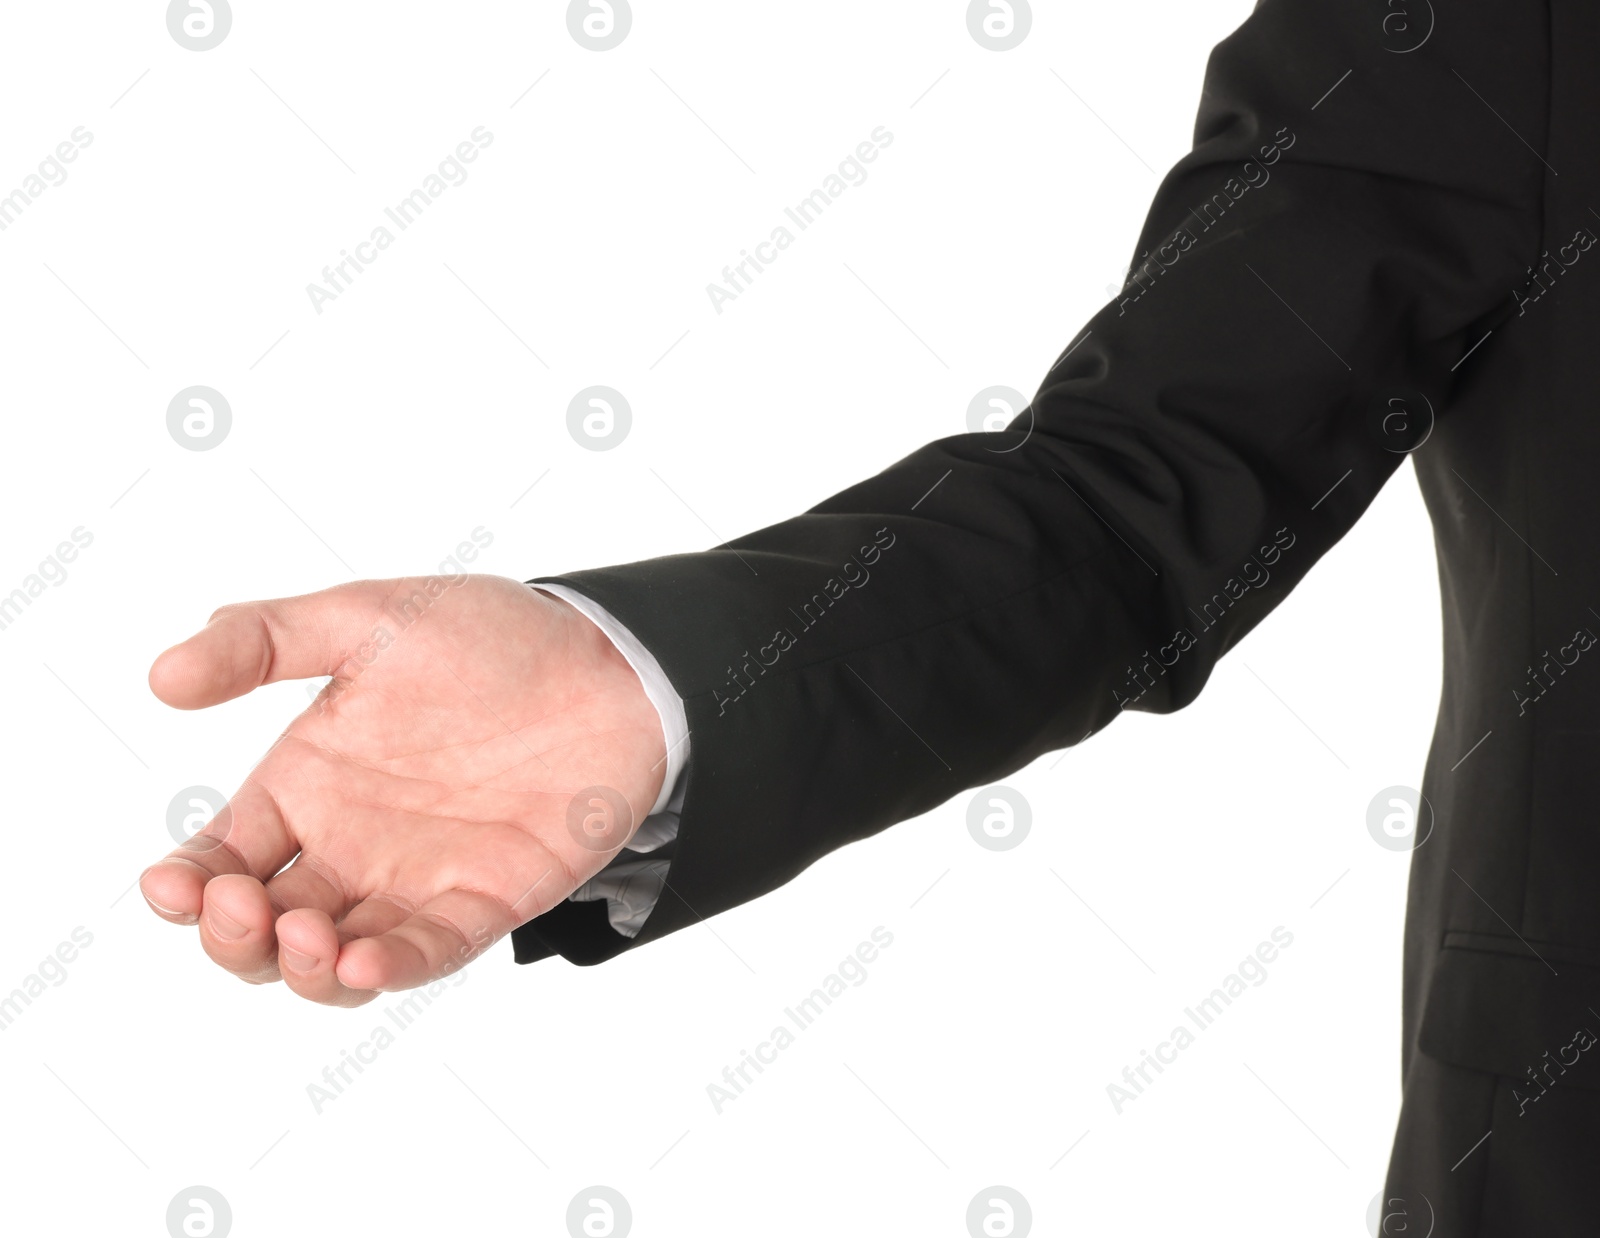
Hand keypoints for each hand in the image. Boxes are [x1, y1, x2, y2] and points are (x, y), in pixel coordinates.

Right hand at [139, 574, 665, 1006]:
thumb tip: (162, 676)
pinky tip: (363, 961)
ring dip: (301, 968)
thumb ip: (265, 638)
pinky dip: (386, 970)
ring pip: (330, 964)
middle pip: (258, 931)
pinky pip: (422, 955)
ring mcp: (414, 880)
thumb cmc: (491, 637)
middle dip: (233, 937)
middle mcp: (348, 845)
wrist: (611, 663)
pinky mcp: (483, 902)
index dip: (182, 888)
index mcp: (305, 783)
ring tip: (308, 935)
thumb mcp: (366, 619)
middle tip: (247, 906)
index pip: (218, 857)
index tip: (171, 885)